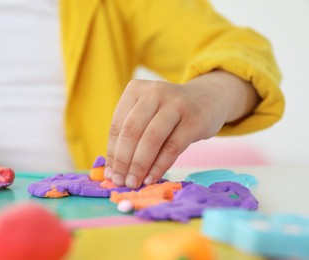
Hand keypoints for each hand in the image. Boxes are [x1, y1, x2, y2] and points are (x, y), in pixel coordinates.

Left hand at [105, 70, 259, 188]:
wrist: (207, 99)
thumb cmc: (169, 112)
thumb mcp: (147, 114)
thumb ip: (130, 136)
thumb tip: (112, 170)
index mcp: (135, 89)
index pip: (118, 125)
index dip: (112, 152)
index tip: (110, 173)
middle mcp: (154, 92)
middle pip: (132, 131)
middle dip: (123, 161)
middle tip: (119, 181)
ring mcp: (175, 104)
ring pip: (151, 139)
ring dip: (139, 165)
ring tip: (133, 183)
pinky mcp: (193, 120)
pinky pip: (172, 148)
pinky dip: (159, 166)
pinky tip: (151, 178)